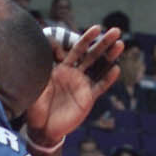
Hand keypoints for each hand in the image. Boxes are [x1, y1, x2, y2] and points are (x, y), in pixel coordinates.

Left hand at [26, 26, 123, 148]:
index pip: (77, 49)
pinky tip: (116, 69)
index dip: (87, 39)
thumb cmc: (35, 104)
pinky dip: (108, 78)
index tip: (97, 28)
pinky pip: (100, 86)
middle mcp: (75, 74)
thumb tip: (42, 46)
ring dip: (110, 57)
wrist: (41, 127)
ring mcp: (83, 85)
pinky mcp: (88, 98)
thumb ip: (41, 65)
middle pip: (93, 55)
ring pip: (100, 68)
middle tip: (116, 30)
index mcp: (63, 67)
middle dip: (104, 43)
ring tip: (120, 45)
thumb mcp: (36, 82)